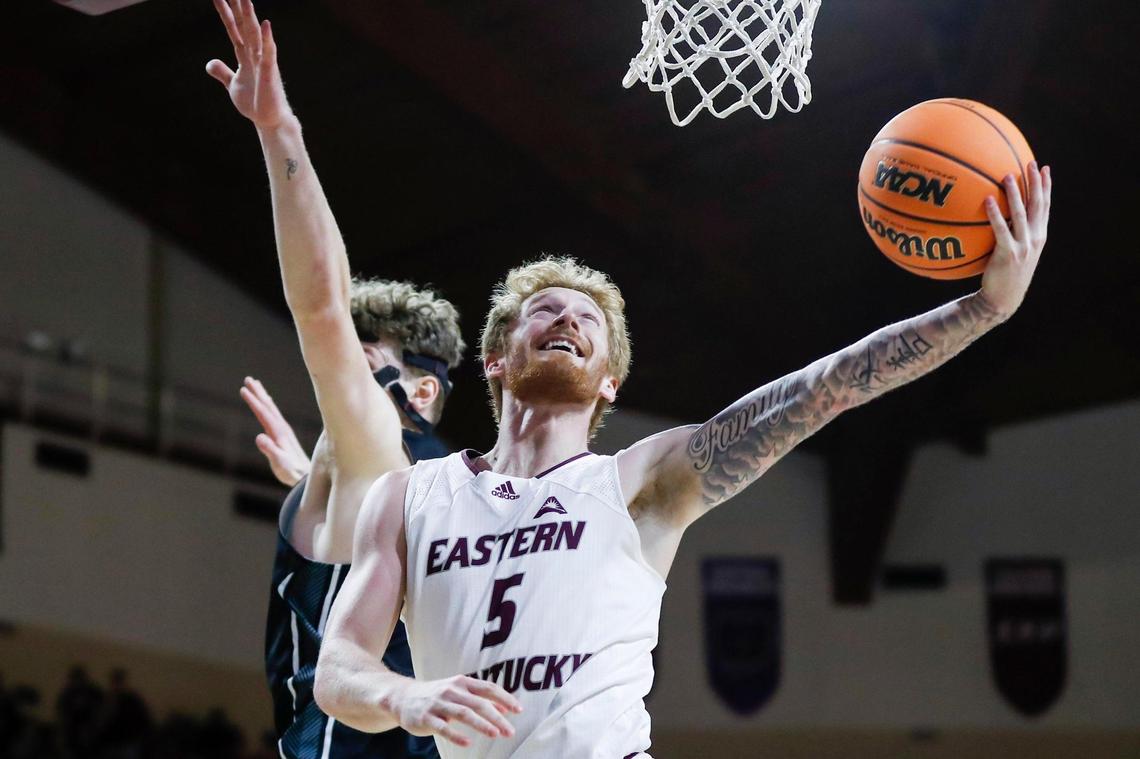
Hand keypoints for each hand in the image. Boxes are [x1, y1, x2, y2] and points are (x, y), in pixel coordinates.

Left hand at [205, 0, 291, 129]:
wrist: (269, 120)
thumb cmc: (255, 102)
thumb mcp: (233, 85)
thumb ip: (222, 72)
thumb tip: (210, 63)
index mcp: (245, 56)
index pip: (234, 29)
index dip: (225, 13)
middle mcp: (254, 55)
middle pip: (244, 26)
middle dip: (238, 7)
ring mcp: (263, 63)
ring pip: (255, 35)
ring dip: (250, 17)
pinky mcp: (269, 74)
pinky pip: (268, 54)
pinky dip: (266, 39)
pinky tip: (265, 25)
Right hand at [240, 377, 309, 485]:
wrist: (305, 475)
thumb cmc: (291, 471)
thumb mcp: (279, 463)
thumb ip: (270, 450)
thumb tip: (259, 437)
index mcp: (279, 432)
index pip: (264, 413)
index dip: (254, 401)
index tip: (243, 389)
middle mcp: (282, 428)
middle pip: (268, 406)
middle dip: (258, 392)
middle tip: (248, 379)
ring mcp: (284, 430)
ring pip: (271, 408)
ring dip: (263, 396)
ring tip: (255, 384)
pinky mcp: (284, 434)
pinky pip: (274, 415)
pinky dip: (268, 406)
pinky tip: (266, 403)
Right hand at [389, 676, 521, 747]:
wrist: (402, 697)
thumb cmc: (438, 695)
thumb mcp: (459, 691)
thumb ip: (481, 698)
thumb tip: (505, 708)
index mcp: (462, 683)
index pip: (488, 688)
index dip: (505, 698)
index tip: (518, 710)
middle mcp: (452, 691)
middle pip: (479, 703)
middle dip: (497, 717)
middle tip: (510, 731)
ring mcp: (438, 704)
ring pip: (463, 713)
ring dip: (481, 724)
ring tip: (495, 734)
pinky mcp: (426, 718)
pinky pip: (443, 728)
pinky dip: (456, 735)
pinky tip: (468, 743)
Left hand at [979, 161, 1051, 316]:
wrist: (1003, 300)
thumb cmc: (1005, 274)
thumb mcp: (1016, 251)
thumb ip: (1014, 233)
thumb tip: (1000, 214)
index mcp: (1039, 236)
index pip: (1045, 206)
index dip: (1046, 187)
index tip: (1044, 168)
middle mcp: (1035, 238)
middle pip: (1038, 205)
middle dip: (1035, 182)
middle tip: (1030, 162)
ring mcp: (1023, 246)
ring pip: (1021, 214)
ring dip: (1014, 193)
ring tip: (1007, 175)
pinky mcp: (1008, 254)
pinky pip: (1001, 230)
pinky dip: (994, 214)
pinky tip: (986, 200)